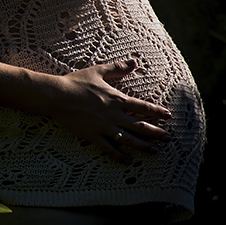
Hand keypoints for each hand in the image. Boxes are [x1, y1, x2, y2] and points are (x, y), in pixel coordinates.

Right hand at [45, 59, 170, 162]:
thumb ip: (117, 68)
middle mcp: (114, 115)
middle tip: (168, 138)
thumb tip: (134, 62)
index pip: (142, 107)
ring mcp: (104, 127)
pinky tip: (129, 162)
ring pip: (129, 140)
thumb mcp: (98, 71)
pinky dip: (120, 157)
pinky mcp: (93, 136)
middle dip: (156, 132)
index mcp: (116, 99)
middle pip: (140, 126)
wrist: (57, 96)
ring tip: (155, 151)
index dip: (156, 112)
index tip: (168, 116)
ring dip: (144, 146)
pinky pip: (109, 149)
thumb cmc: (75, 82)